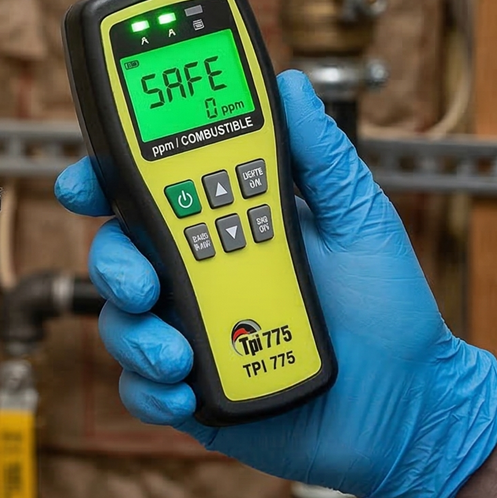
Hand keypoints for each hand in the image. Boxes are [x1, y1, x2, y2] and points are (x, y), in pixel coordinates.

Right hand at [54, 70, 496, 497]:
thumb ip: (320, 156)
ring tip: (180, 354)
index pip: (150, 189)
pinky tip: (186, 390)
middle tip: (146, 284)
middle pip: (119, 251)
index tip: (87, 182)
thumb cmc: (390, 315)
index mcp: (229, 222)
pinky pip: (140, 388)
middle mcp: (199, 273)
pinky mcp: (191, 392)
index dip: (105, 179)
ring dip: (138, 335)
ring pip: (121, 320)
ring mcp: (192, 331)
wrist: (409, 410)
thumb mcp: (360, 221)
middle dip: (115, 263)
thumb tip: (290, 87)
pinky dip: (151, 389)